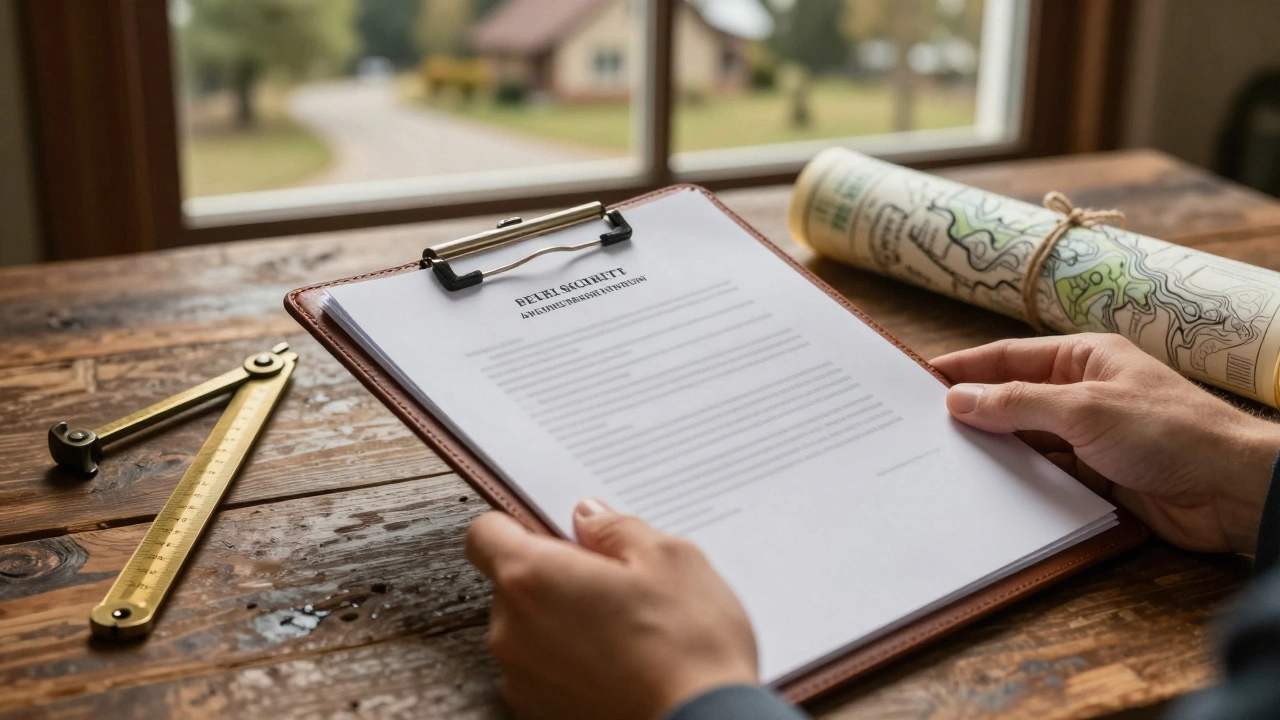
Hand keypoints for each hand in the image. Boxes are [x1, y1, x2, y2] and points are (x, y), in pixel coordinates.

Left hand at [464, 499, 757, 719]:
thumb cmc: (689, 644)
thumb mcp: (668, 558)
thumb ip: (616, 529)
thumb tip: (588, 519)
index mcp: (531, 578)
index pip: (484, 534)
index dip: (518, 524)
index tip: (558, 531)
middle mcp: (510, 631)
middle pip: (512, 584)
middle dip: (555, 575)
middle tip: (614, 581)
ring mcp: (522, 680)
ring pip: (530, 629)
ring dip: (564, 620)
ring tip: (627, 628)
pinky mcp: (540, 714)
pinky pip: (545, 670)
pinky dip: (573, 662)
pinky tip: (622, 663)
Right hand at [932, 333, 1279, 554]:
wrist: (1231, 490)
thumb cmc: (1169, 431)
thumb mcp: (1083, 409)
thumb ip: (1017, 404)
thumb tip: (959, 399)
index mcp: (1085, 358)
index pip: (1010, 357)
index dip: (965, 367)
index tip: (921, 379)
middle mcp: (1083, 393)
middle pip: (1013, 400)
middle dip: (973, 413)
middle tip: (922, 426)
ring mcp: (1089, 437)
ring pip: (1026, 441)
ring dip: (994, 451)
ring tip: (944, 460)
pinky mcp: (1095, 478)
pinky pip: (1044, 476)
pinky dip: (1018, 481)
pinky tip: (986, 488)